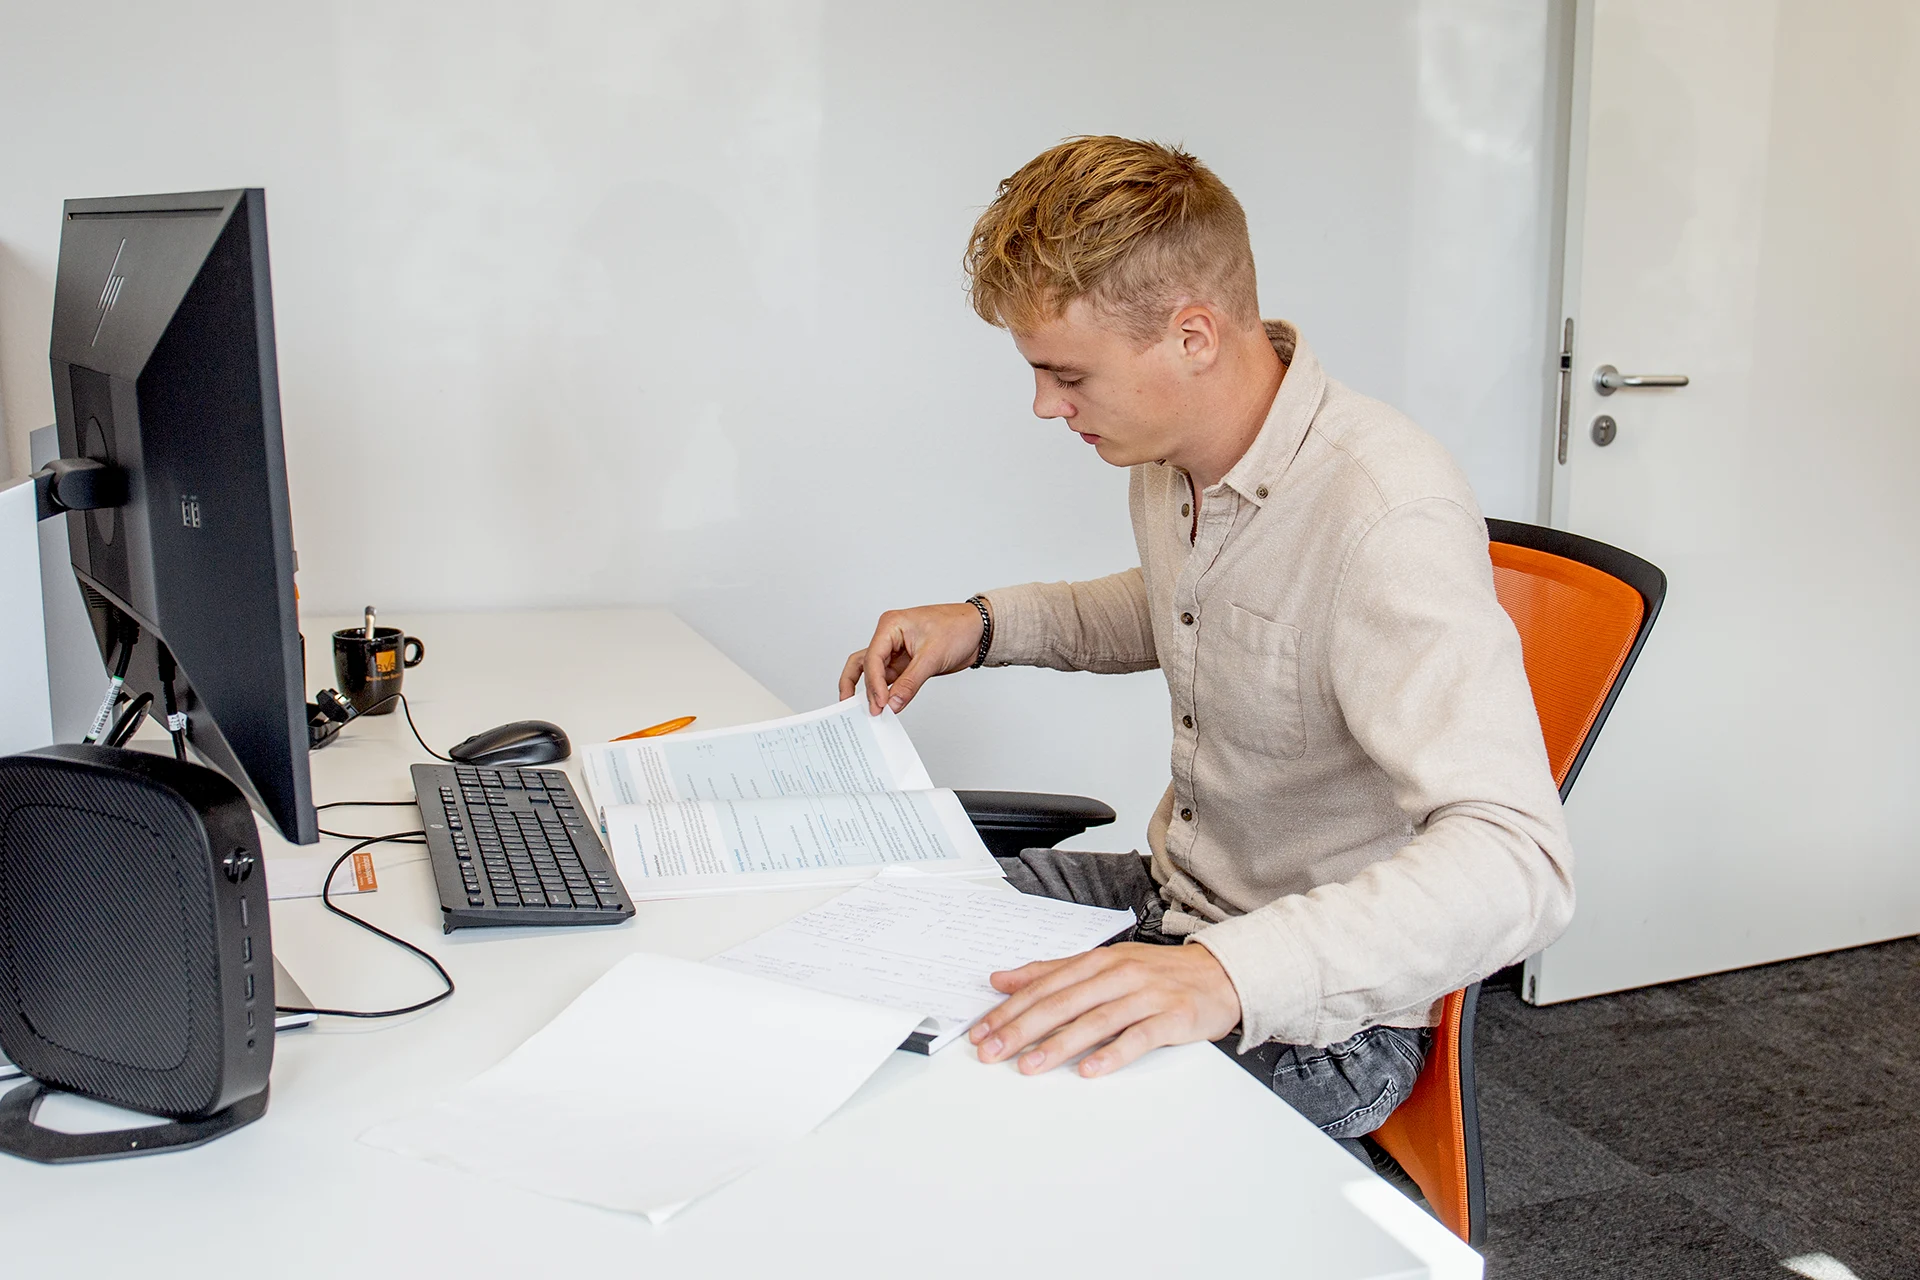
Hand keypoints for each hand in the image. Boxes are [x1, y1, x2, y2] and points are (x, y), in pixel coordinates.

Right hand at [837, 602, 985, 714]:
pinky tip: (885, 706)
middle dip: (866, 688)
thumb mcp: (933, 657)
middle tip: (869, 710)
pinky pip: (889, 679)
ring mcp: (896, 650)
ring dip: (872, 691)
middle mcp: (889, 636)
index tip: (881, 703)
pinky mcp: (904, 663)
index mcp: (891, 625)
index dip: (875, 683)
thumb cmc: (958, 628)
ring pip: (873, 672)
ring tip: (871, 711)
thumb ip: (910, 682)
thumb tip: (893, 703)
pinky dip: (886, 692)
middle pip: (865, 664)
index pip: (873, 657)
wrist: (979, 630)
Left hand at [968, 942, 1241, 1076]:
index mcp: (1097, 961)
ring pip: (1095, 1020)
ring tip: (1030, 1065)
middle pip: (1062, 1002)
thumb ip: (1051, 972)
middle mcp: (1118, 974)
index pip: (1044, 986)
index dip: (1009, 1010)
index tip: (981, 1032)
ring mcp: (1146, 994)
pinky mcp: (1172, 1016)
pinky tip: (1090, 1070)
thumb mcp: (1102, 964)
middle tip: (993, 1052)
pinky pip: (1139, 1037)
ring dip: (1059, 1044)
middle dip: (1022, 1029)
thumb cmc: (1156, 973)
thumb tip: (1003, 980)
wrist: (1219, 974)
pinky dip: (1113, 1053)